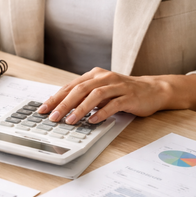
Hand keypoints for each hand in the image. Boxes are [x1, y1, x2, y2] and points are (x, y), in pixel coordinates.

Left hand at [37, 67, 169, 123]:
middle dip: (64, 104)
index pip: (70, 86)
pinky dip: (101, 113)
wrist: (153, 90)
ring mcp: (118, 86)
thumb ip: (83, 96)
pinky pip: (113, 105)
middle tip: (53, 117)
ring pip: (95, 96)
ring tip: (70, 120)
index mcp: (94, 75)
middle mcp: (104, 77)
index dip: (55, 98)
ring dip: (80, 109)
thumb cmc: (122, 92)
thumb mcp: (100, 91)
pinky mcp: (129, 96)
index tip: (43, 109)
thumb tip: (60, 108)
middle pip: (80, 89)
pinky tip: (92, 121)